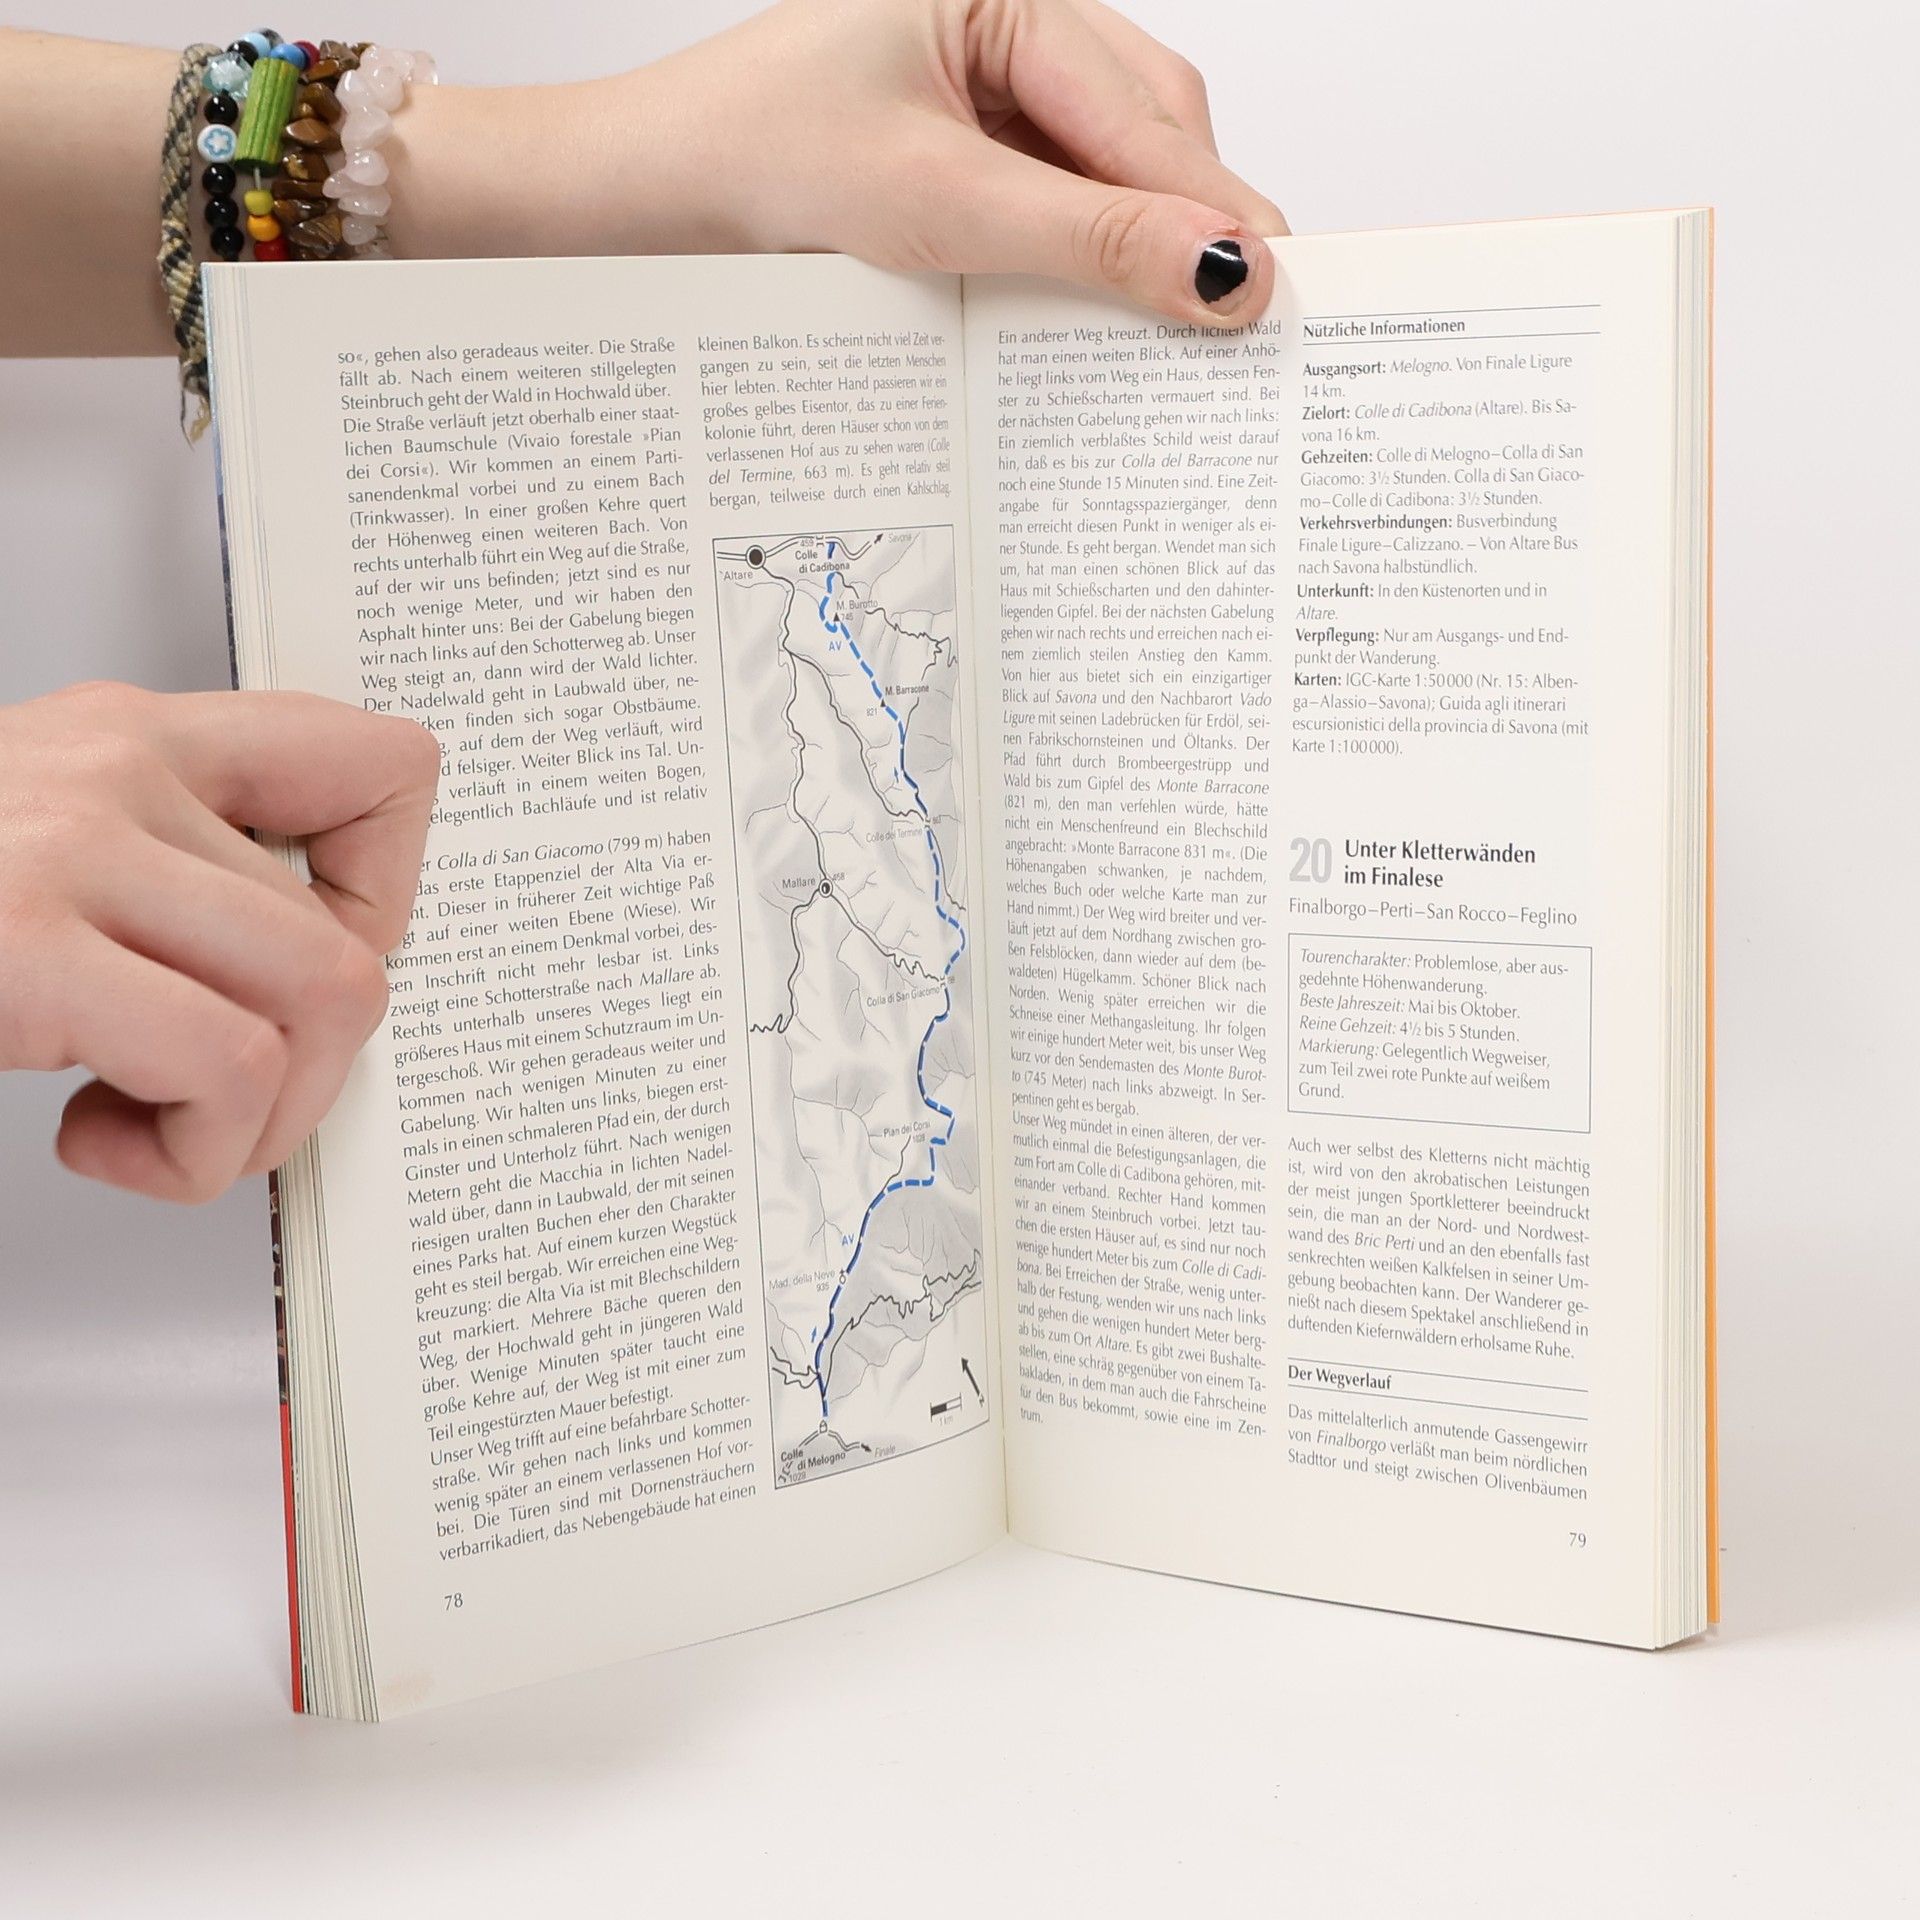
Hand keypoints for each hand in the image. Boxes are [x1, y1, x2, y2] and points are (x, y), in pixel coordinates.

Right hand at [0, 682, 438, 1202]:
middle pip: (358, 945)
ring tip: (162, 1129)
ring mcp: (66, 851)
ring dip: (259, 1122)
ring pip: (324, 1006)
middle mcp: (114, 772)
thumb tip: (332, 975)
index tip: (328, 960)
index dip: (390, 893)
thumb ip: (174, 879)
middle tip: (224, 1106)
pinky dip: (191, 1156)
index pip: (377, 764)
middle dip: (314, 1076)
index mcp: (131, 741)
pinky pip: (228, 1069)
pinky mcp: (21, 947)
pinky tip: (97, 1138)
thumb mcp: (48, 854)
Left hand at [402, 0, 1285, 328]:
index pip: (1150, 108)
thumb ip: (1087, 236)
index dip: (1214, 207)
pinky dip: (1084, 268)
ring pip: (1118, 176)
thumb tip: (1225, 273)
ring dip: (1137, 256)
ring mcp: (995, 95)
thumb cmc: (754, 162)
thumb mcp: (934, 204)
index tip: (1276, 296)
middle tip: (1237, 331)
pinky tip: (1092, 323)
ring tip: (1167, 340)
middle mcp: (1012, 29)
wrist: (639, 204)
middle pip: (1154, 133)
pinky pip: (1064, 209)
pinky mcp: (972, 159)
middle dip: (1186, 227)